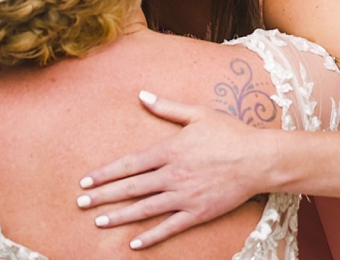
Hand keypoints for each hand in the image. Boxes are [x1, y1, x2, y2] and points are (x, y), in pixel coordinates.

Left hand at [77, 92, 280, 248]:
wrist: (258, 158)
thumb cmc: (230, 133)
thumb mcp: (199, 113)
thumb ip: (167, 107)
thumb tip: (142, 95)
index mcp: (171, 150)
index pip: (130, 164)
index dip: (105, 173)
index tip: (85, 180)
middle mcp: (173, 175)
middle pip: (131, 188)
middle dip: (104, 196)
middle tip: (80, 203)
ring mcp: (185, 196)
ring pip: (145, 209)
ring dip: (120, 216)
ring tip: (99, 221)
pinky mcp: (198, 212)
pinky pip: (170, 227)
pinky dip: (151, 236)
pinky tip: (134, 243)